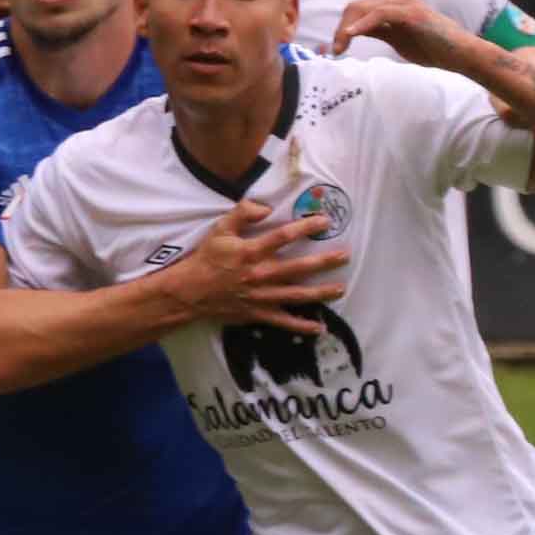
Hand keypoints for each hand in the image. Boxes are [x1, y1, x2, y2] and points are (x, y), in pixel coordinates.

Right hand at [164, 197, 346, 331]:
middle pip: (298, 267)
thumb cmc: (207, 258)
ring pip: (297, 295)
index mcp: (251, 252)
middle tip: (344, 256)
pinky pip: (284, 322)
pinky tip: (319, 327)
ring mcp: (261, 297)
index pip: (283, 236)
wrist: (190, 292)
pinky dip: (301, 326)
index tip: (325, 222)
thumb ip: (242, 213)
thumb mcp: (220, 229)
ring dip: (321, 293)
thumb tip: (266, 207)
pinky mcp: (258, 314)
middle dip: (324, 262)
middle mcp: (260, 274)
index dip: (306, 228)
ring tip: (340, 288)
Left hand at [328, 0, 473, 70]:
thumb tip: (351, 31)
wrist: (460, 54)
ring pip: (363, 9)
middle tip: (334, 51)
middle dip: (340, 29)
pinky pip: (379, 15)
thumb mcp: (396, 38)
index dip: (342, 28)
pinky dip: (362, 25)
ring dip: (346, 29)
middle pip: (355, 7)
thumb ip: (377, 30)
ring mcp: (404, 2)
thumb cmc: (432, 47)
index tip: (336, 49)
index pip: (357, 9)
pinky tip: (350, 35)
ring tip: (339, 48)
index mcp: (393, 1)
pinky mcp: (410, 12)